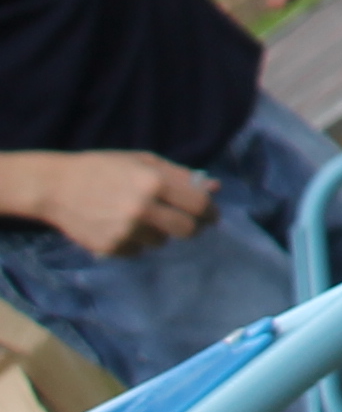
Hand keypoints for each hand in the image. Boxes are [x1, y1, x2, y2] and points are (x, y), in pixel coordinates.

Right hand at [1, 149, 213, 259]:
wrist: (57, 187)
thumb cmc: (104, 168)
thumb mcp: (144, 161)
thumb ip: (180, 175)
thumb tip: (214, 187)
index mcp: (154, 183)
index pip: (198, 205)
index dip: (210, 211)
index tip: (212, 215)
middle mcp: (142, 209)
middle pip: (186, 230)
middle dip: (192, 227)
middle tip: (189, 223)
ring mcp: (125, 231)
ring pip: (161, 242)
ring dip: (160, 233)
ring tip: (145, 219)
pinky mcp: (109, 248)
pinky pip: (137, 251)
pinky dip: (137, 242)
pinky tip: (124, 227)